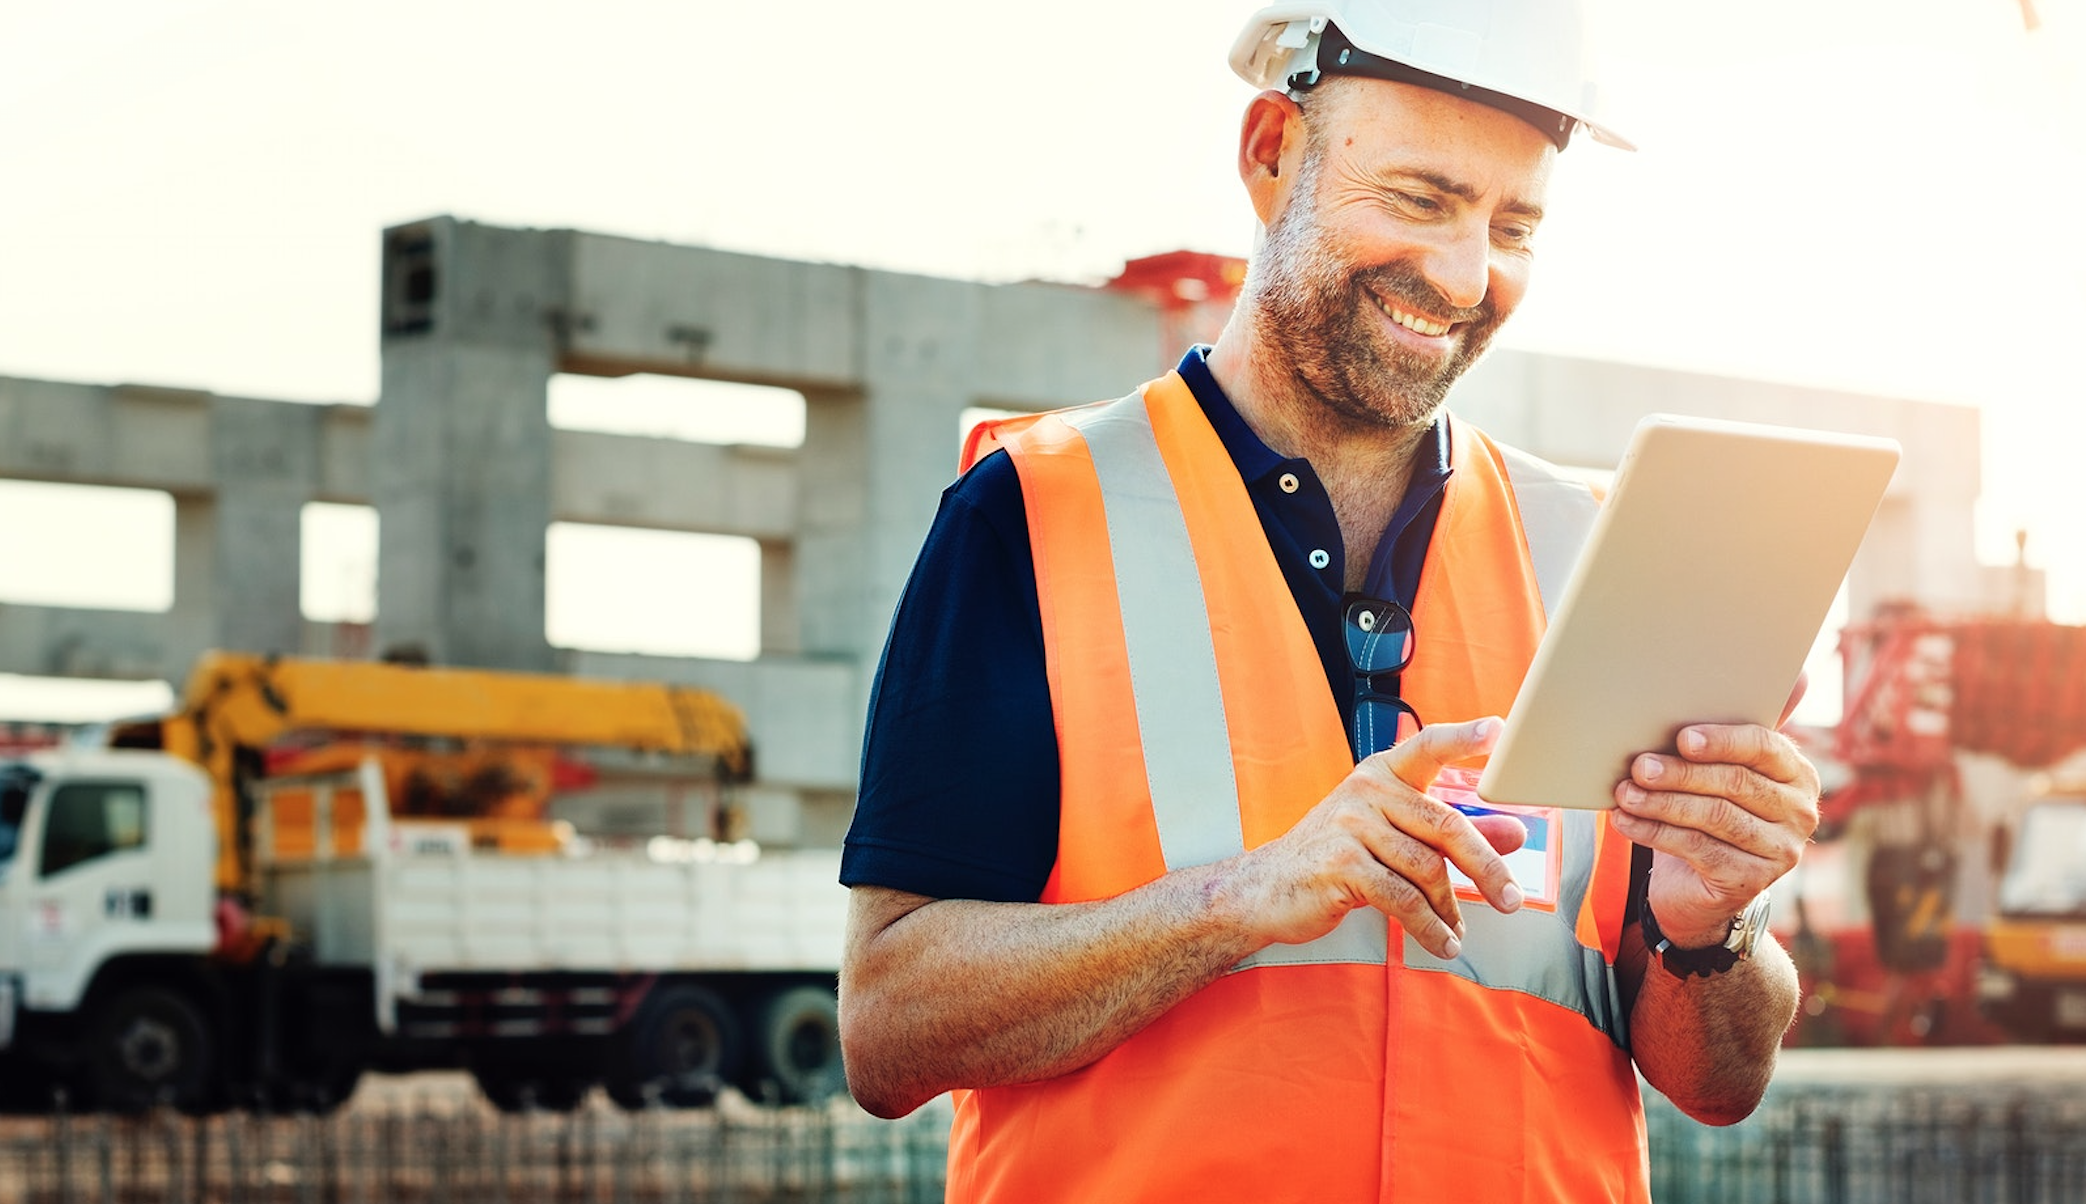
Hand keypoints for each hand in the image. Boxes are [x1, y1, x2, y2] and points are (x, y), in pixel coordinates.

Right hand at [1229, 717, 1526, 960]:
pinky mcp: (1341, 864)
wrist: (1265, 889)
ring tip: (1459, 932)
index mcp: (1381, 773)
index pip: (1428, 746)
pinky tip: (1441, 942)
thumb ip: (1453, 833)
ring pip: (1426, 868)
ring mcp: (1350, 825)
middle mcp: (1366, 790)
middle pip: (1445, 825)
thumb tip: (1517, 832)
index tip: (1498, 729)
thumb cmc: (1336, 858)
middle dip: (1485, 867)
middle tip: (1512, 899)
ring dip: (1450, 908)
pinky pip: (1402, 899)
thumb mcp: (1394, 838)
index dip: (1464, 737)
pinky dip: (1429, 927)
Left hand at [1609, 708, 1820, 947]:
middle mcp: (1799, 812)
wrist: (1700, 883)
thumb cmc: (1708, 810)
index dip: (1722, 741)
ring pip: (1715, 816)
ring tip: (1625, 793)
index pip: (1764, 747)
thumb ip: (1733, 734)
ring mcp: (1781, 850)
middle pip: (1734, 783)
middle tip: (1639, 766)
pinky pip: (1698, 848)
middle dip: (1681, 773)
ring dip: (1662, 802)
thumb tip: (1791, 674)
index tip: (1682, 739)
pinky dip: (1655, 832)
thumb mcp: (1720, 772)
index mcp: (1796, 773)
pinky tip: (1626, 822)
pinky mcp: (1752, 880)